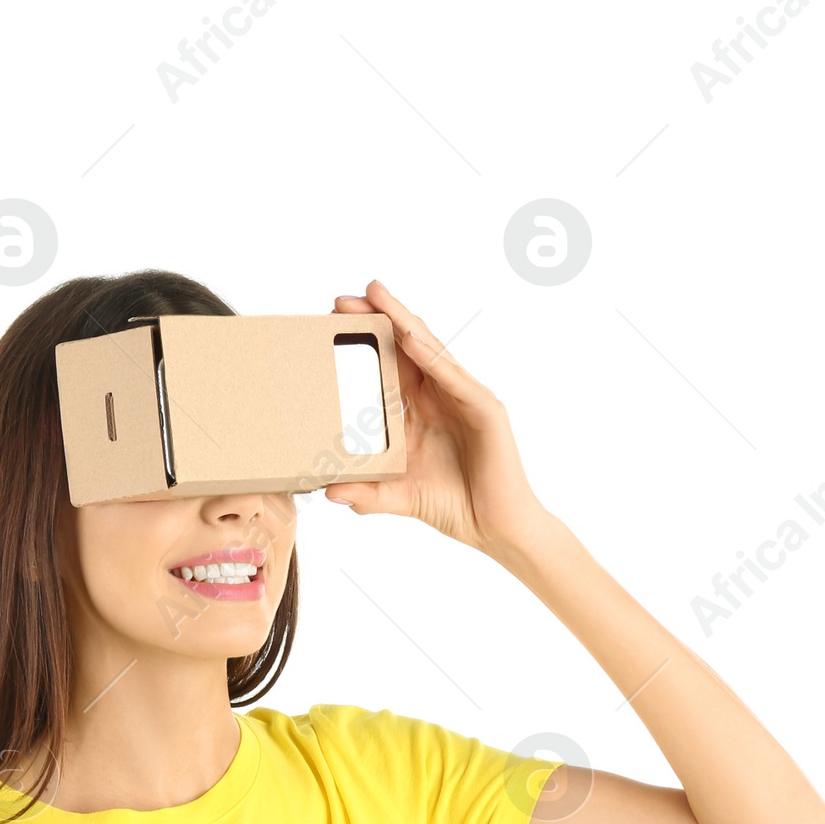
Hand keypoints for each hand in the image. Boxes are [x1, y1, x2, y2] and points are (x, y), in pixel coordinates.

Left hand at [326, 279, 542, 554]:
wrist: (496, 528)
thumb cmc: (456, 507)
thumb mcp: (399, 498)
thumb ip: (366, 494)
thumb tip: (328, 491)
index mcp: (419, 412)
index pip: (388, 367)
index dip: (364, 345)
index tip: (330, 325)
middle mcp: (440, 397)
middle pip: (405, 347)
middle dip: (376, 319)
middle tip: (339, 301)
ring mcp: (463, 397)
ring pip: (429, 349)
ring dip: (401, 320)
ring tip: (374, 295)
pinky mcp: (484, 407)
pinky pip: (452, 375)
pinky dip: (430, 354)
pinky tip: (408, 336)